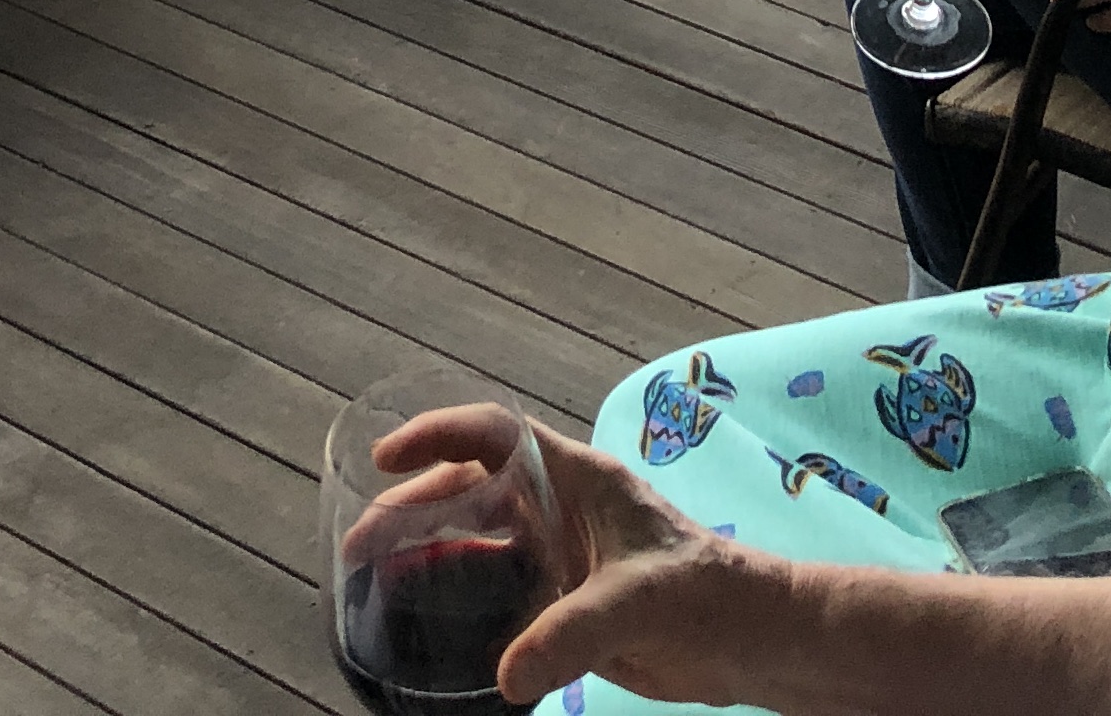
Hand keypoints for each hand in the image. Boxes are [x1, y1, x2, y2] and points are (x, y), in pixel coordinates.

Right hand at [365, 410, 752, 709]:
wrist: (751, 642)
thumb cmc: (711, 598)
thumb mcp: (641, 604)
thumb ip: (573, 635)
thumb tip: (509, 676)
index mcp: (580, 479)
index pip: (498, 434)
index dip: (439, 434)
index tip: (387, 457)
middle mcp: (562, 508)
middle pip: (472, 486)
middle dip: (413, 503)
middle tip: (360, 541)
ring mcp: (561, 552)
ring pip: (477, 535)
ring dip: (426, 548)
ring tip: (373, 576)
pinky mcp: (563, 598)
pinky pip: (494, 584)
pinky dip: (454, 591)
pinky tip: (422, 616)